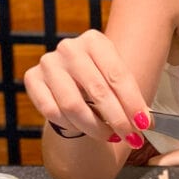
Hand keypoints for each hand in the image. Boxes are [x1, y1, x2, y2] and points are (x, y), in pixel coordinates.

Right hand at [24, 30, 150, 145]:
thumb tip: (146, 124)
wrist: (72, 77)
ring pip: (73, 106)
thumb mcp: (118, 81)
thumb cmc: (100, 79)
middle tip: (131, 138)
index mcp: (95, 41)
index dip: (132, 103)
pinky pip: (52, 111)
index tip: (144, 125)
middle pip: (98, 91)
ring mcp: (49, 62)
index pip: (118, 76)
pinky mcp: (32, 78)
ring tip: (110, 137)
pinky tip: (84, 129)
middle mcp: (70, 48)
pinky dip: (71, 126)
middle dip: (118, 120)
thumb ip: (131, 100)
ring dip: (95, 128)